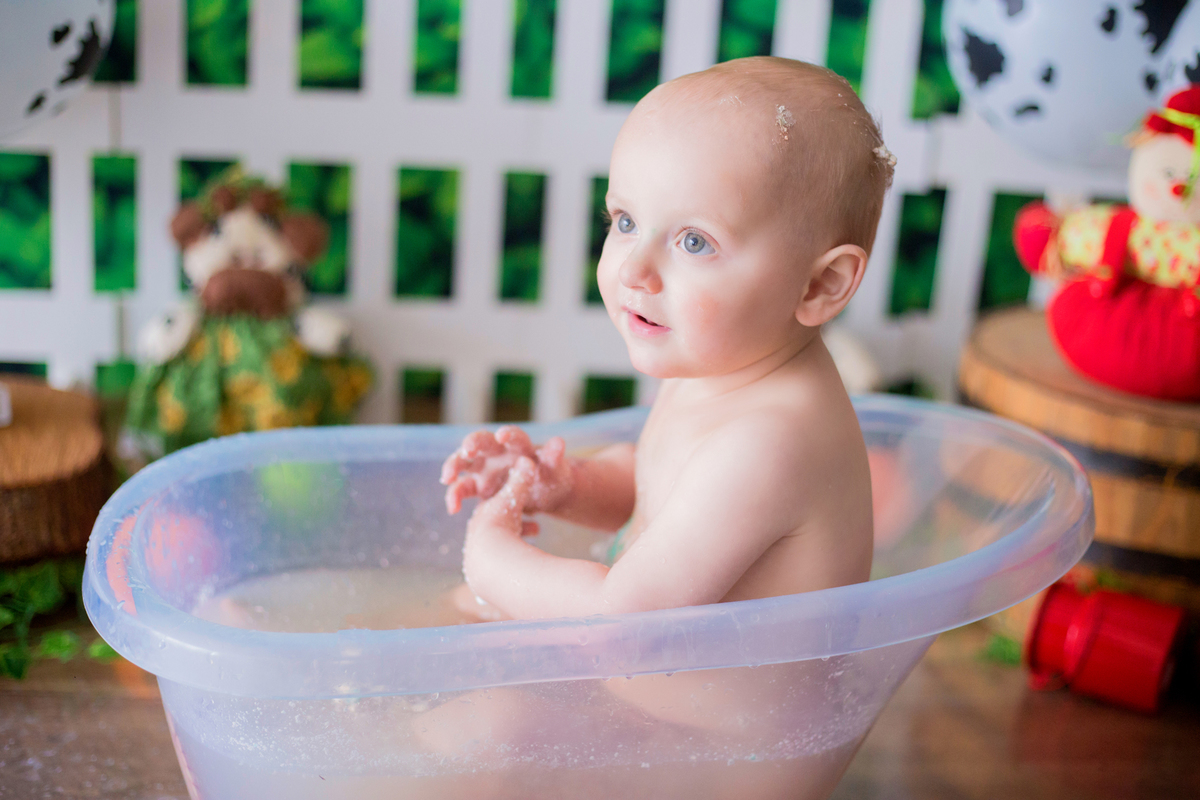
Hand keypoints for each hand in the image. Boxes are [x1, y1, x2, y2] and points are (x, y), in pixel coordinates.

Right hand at [440, 426, 573, 514]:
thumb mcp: (555, 470)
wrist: (544, 496)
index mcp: (519, 445)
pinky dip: (455, 496)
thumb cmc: (552, 477)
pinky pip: (462, 488)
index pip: (513, 436)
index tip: (503, 435)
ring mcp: (485, 468)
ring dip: (453, 467)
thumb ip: (554, 457)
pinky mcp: (478, 486)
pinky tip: (453, 509)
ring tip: (447, 479)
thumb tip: (558, 442)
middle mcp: (497, 452)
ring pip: (463, 462)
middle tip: (467, 450)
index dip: (508, 434)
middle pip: (480, 442)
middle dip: (472, 445)